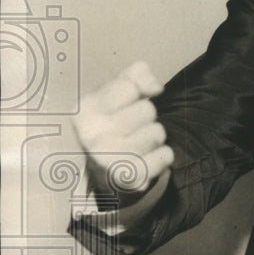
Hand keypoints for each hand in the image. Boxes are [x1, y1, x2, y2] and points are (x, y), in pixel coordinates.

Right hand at [73, 61, 173, 206]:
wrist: (104, 167)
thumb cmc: (113, 121)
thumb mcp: (116, 92)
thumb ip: (137, 76)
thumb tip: (155, 88)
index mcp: (85, 110)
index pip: (130, 86)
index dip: (135, 93)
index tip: (123, 105)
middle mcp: (92, 135)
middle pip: (148, 110)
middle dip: (147, 117)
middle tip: (132, 128)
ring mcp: (109, 159)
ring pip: (158, 132)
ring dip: (154, 137)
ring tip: (138, 143)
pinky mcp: (130, 178)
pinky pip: (166, 156)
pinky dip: (163, 156)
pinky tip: (146, 159)